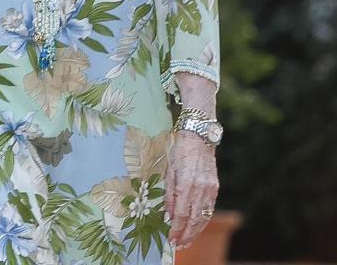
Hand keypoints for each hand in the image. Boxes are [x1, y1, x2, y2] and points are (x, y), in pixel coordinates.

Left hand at [164, 131, 219, 248]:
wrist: (199, 138)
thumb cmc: (179, 152)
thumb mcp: (168, 171)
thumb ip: (169, 194)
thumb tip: (168, 216)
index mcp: (186, 183)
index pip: (182, 214)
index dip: (177, 229)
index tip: (170, 239)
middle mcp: (201, 188)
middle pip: (195, 219)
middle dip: (186, 235)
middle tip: (178, 246)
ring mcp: (210, 189)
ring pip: (204, 216)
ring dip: (195, 231)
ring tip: (186, 242)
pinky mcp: (215, 188)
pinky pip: (209, 209)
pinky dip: (202, 221)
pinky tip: (195, 227)